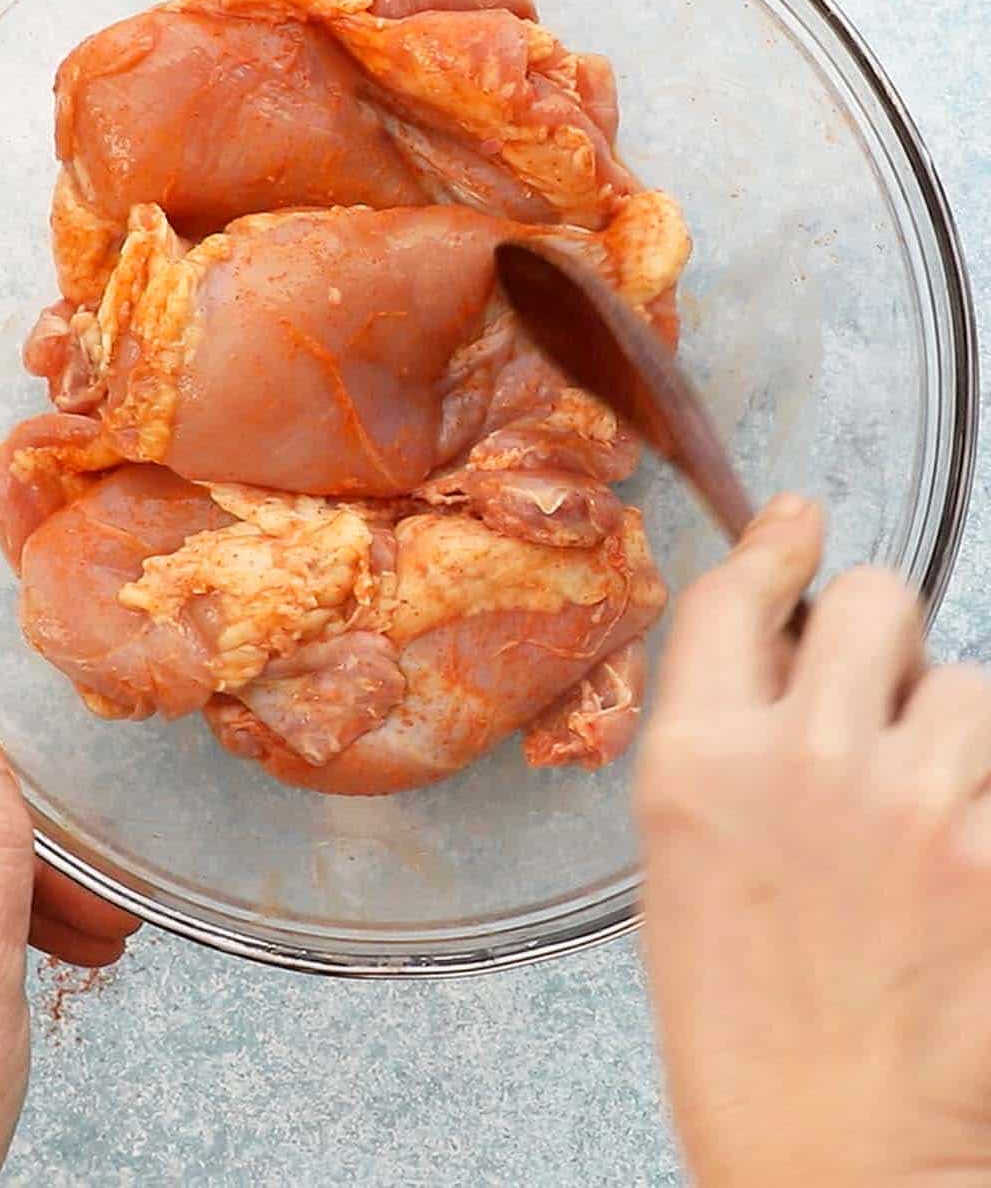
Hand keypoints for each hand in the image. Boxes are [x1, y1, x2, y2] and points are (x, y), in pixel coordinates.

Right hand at [636, 494, 990, 1186]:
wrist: (831, 1154)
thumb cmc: (742, 1015)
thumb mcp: (684, 856)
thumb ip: (725, 735)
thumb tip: (788, 642)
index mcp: (700, 759)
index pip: (738, 595)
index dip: (776, 544)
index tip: (799, 522)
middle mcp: (803, 759)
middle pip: (875, 597)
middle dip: (879, 632)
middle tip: (877, 694)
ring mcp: (913, 806)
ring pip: (970, 683)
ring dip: (955, 730)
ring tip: (931, 811)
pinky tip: (964, 863)